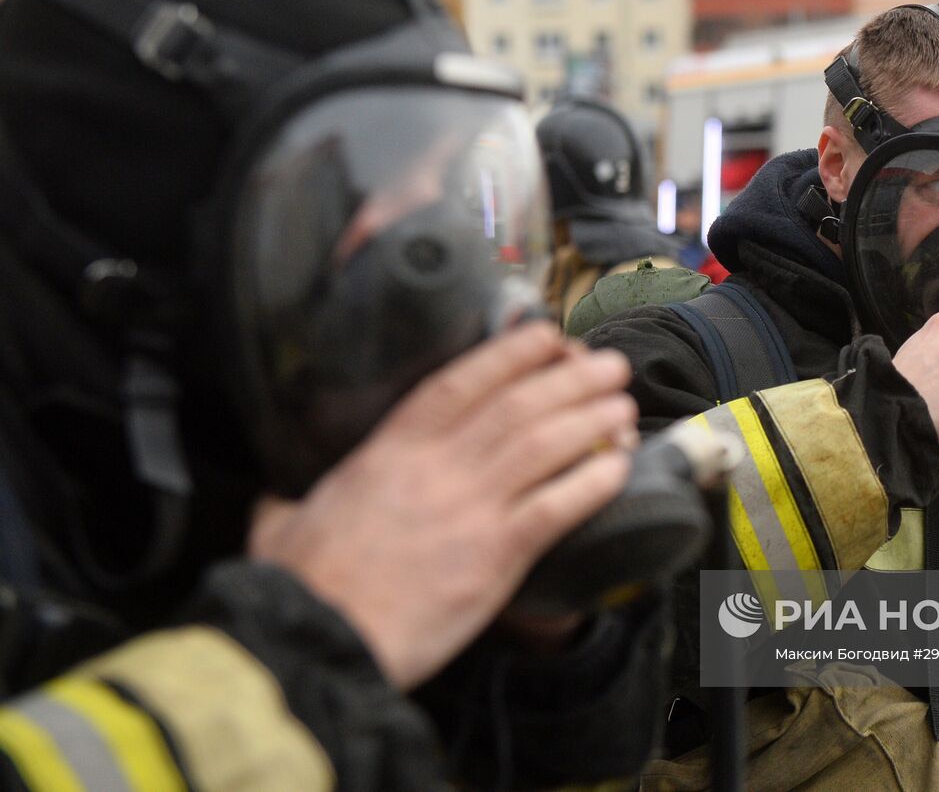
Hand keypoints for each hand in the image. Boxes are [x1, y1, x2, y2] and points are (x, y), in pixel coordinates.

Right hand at [248, 321, 637, 689]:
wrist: (315, 639)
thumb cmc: (298, 584)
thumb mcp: (283, 523)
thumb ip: (289, 501)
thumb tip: (277, 499)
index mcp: (390, 450)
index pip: (461, 382)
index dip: (511, 352)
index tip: (547, 335)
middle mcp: (437, 466)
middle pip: (519, 404)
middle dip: (571, 377)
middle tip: (609, 365)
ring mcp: (471, 507)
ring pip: (547, 444)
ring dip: (593, 419)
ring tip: (625, 406)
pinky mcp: (496, 555)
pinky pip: (559, 505)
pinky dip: (594, 481)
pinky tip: (620, 466)